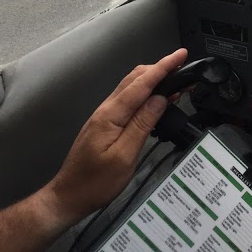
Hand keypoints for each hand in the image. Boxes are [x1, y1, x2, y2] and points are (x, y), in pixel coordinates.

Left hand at [37, 48, 188, 226]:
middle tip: (183, 69)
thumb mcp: (124, 157)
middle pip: (135, 79)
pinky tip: (156, 101)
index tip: (181, 55)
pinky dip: (145, 94)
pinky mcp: (105, 124)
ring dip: (153, 80)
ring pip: (131, 88)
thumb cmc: (95, 183)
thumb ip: (142, 125)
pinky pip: (128, 100)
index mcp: (111, 115)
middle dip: (160, 69)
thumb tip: (159, 99)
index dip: (163, 67)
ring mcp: (104, 116)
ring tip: (175, 82)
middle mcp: (106, 110)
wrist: (67, 197)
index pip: (141, 84)